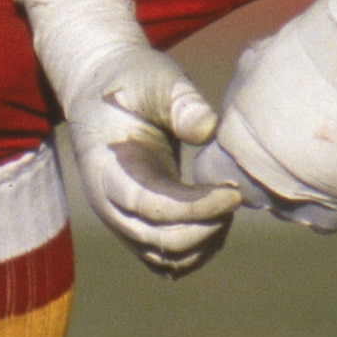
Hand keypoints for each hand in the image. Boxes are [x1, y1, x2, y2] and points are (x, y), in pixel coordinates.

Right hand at [12, 0, 239, 276]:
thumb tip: (208, 129)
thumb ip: (180, 102)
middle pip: (161, 242)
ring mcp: (123, 221)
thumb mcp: (154, 78)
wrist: (101, 89)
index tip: (232, 192)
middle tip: (235, 195)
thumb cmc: (131, 80)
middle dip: (206, 226)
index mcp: (107, 169)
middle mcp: (110, 205)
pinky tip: (218, 215)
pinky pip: (170, 258)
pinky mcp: (139, 226)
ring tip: (227, 202)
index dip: (195, 207)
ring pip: (167, 258)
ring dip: (204, 240)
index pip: (152, 206)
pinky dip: (198, 247)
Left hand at [202, 1, 336, 230]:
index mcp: (233, 143)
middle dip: (260, 173)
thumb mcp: (257, 64)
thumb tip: (238, 113)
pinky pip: (321, 222)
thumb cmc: (313, 51)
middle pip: (248, 192)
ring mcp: (297, 197)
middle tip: (289, 142)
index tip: (248, 141)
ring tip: (320, 151)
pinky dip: (328, 204)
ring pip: (284, 208)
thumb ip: (239, 100)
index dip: (227, 158)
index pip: (209, 173)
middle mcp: (259, 178)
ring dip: (294, 188)